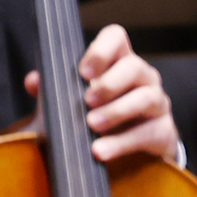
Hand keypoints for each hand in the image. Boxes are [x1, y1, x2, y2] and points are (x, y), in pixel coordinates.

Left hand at [24, 25, 175, 163]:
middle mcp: (143, 78)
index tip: (84, 71)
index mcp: (118, 63)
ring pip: (147, 97)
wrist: (126, 157)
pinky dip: (122, 143)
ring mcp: (157, 104)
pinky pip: (149, 132)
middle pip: (135, 66)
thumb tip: (34, 81)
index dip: (102, 49)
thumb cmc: (96, 120)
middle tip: (86, 101)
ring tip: (93, 125)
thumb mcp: (68, 105)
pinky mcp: (163, 131)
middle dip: (109, 84)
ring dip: (117, 111)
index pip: (116, 38)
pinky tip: (101, 151)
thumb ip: (50, 92)